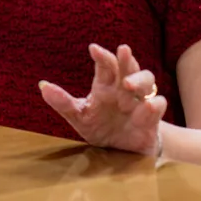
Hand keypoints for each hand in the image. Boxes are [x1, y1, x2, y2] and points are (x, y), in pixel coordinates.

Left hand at [39, 43, 165, 155]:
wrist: (123, 152)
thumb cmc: (101, 127)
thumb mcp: (80, 117)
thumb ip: (63, 103)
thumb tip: (42, 86)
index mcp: (105, 86)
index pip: (105, 66)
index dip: (102, 56)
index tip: (93, 48)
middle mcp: (123, 90)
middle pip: (129, 67)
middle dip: (126, 59)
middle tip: (122, 51)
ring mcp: (139, 102)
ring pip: (147, 81)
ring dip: (139, 80)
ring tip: (127, 84)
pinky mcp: (152, 119)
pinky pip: (158, 106)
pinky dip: (153, 106)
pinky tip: (146, 107)